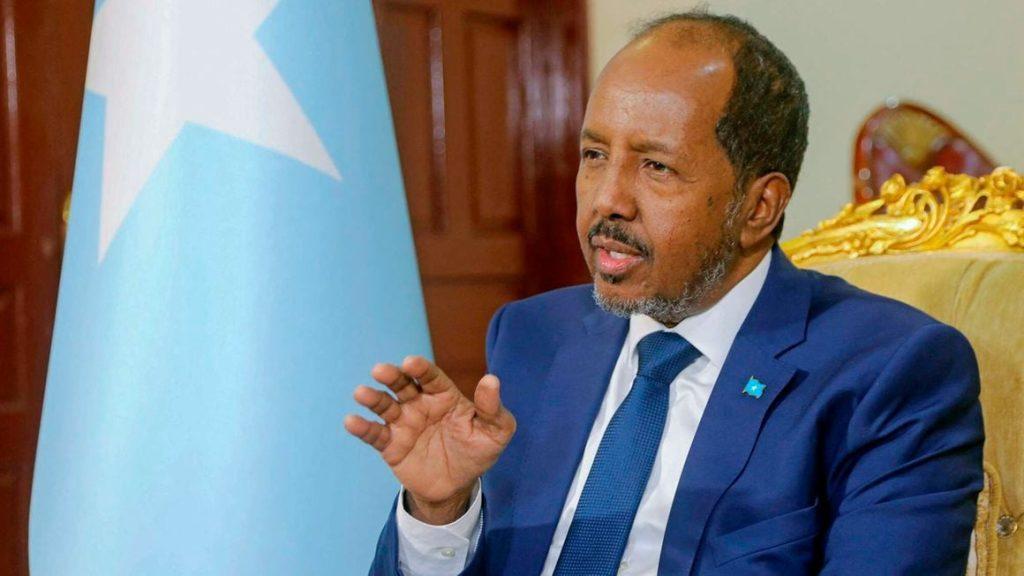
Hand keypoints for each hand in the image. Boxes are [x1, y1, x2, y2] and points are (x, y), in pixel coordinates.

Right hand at [344, 356, 515, 524]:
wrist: (457, 486)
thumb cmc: (477, 451)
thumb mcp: (496, 432)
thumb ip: (492, 408)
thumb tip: (492, 380)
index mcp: (443, 395)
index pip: (431, 377)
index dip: (421, 369)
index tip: (410, 362)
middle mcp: (419, 404)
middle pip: (403, 385)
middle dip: (392, 376)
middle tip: (381, 370)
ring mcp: (403, 423)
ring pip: (385, 406)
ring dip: (373, 398)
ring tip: (361, 393)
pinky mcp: (391, 445)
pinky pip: (375, 434)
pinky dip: (362, 428)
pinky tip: (352, 421)